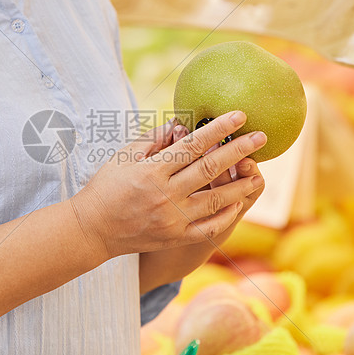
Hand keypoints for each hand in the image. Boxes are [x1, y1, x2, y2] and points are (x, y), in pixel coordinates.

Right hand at [70, 111, 266, 259]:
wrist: (92, 229)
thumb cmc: (106, 186)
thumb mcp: (123, 156)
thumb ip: (152, 139)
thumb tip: (179, 122)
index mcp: (152, 170)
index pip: (192, 145)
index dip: (217, 129)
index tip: (238, 116)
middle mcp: (164, 194)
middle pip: (210, 169)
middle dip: (238, 151)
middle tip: (261, 137)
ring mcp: (171, 219)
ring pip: (215, 200)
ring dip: (240, 186)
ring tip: (258, 174)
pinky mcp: (174, 238)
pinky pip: (208, 228)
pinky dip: (226, 216)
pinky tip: (238, 204)